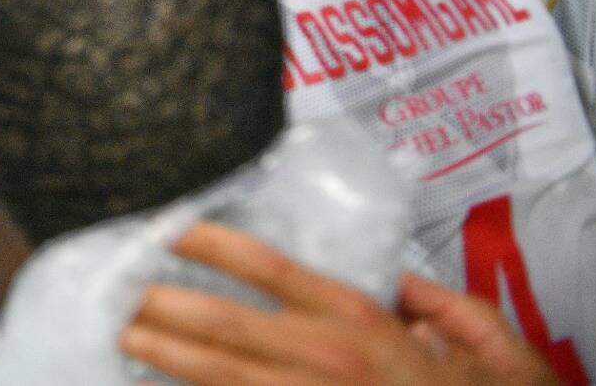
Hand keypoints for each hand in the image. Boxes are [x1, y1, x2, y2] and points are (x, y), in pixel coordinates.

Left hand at [120, 222, 557, 385]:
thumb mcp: (485, 339)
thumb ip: (432, 301)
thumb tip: (393, 281)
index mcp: (369, 326)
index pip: (275, 272)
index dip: (214, 246)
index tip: (166, 225)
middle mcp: (333, 365)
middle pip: (230, 332)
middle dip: (163, 309)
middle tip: (110, 288)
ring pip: (225, 382)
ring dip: (165, 359)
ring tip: (116, 336)